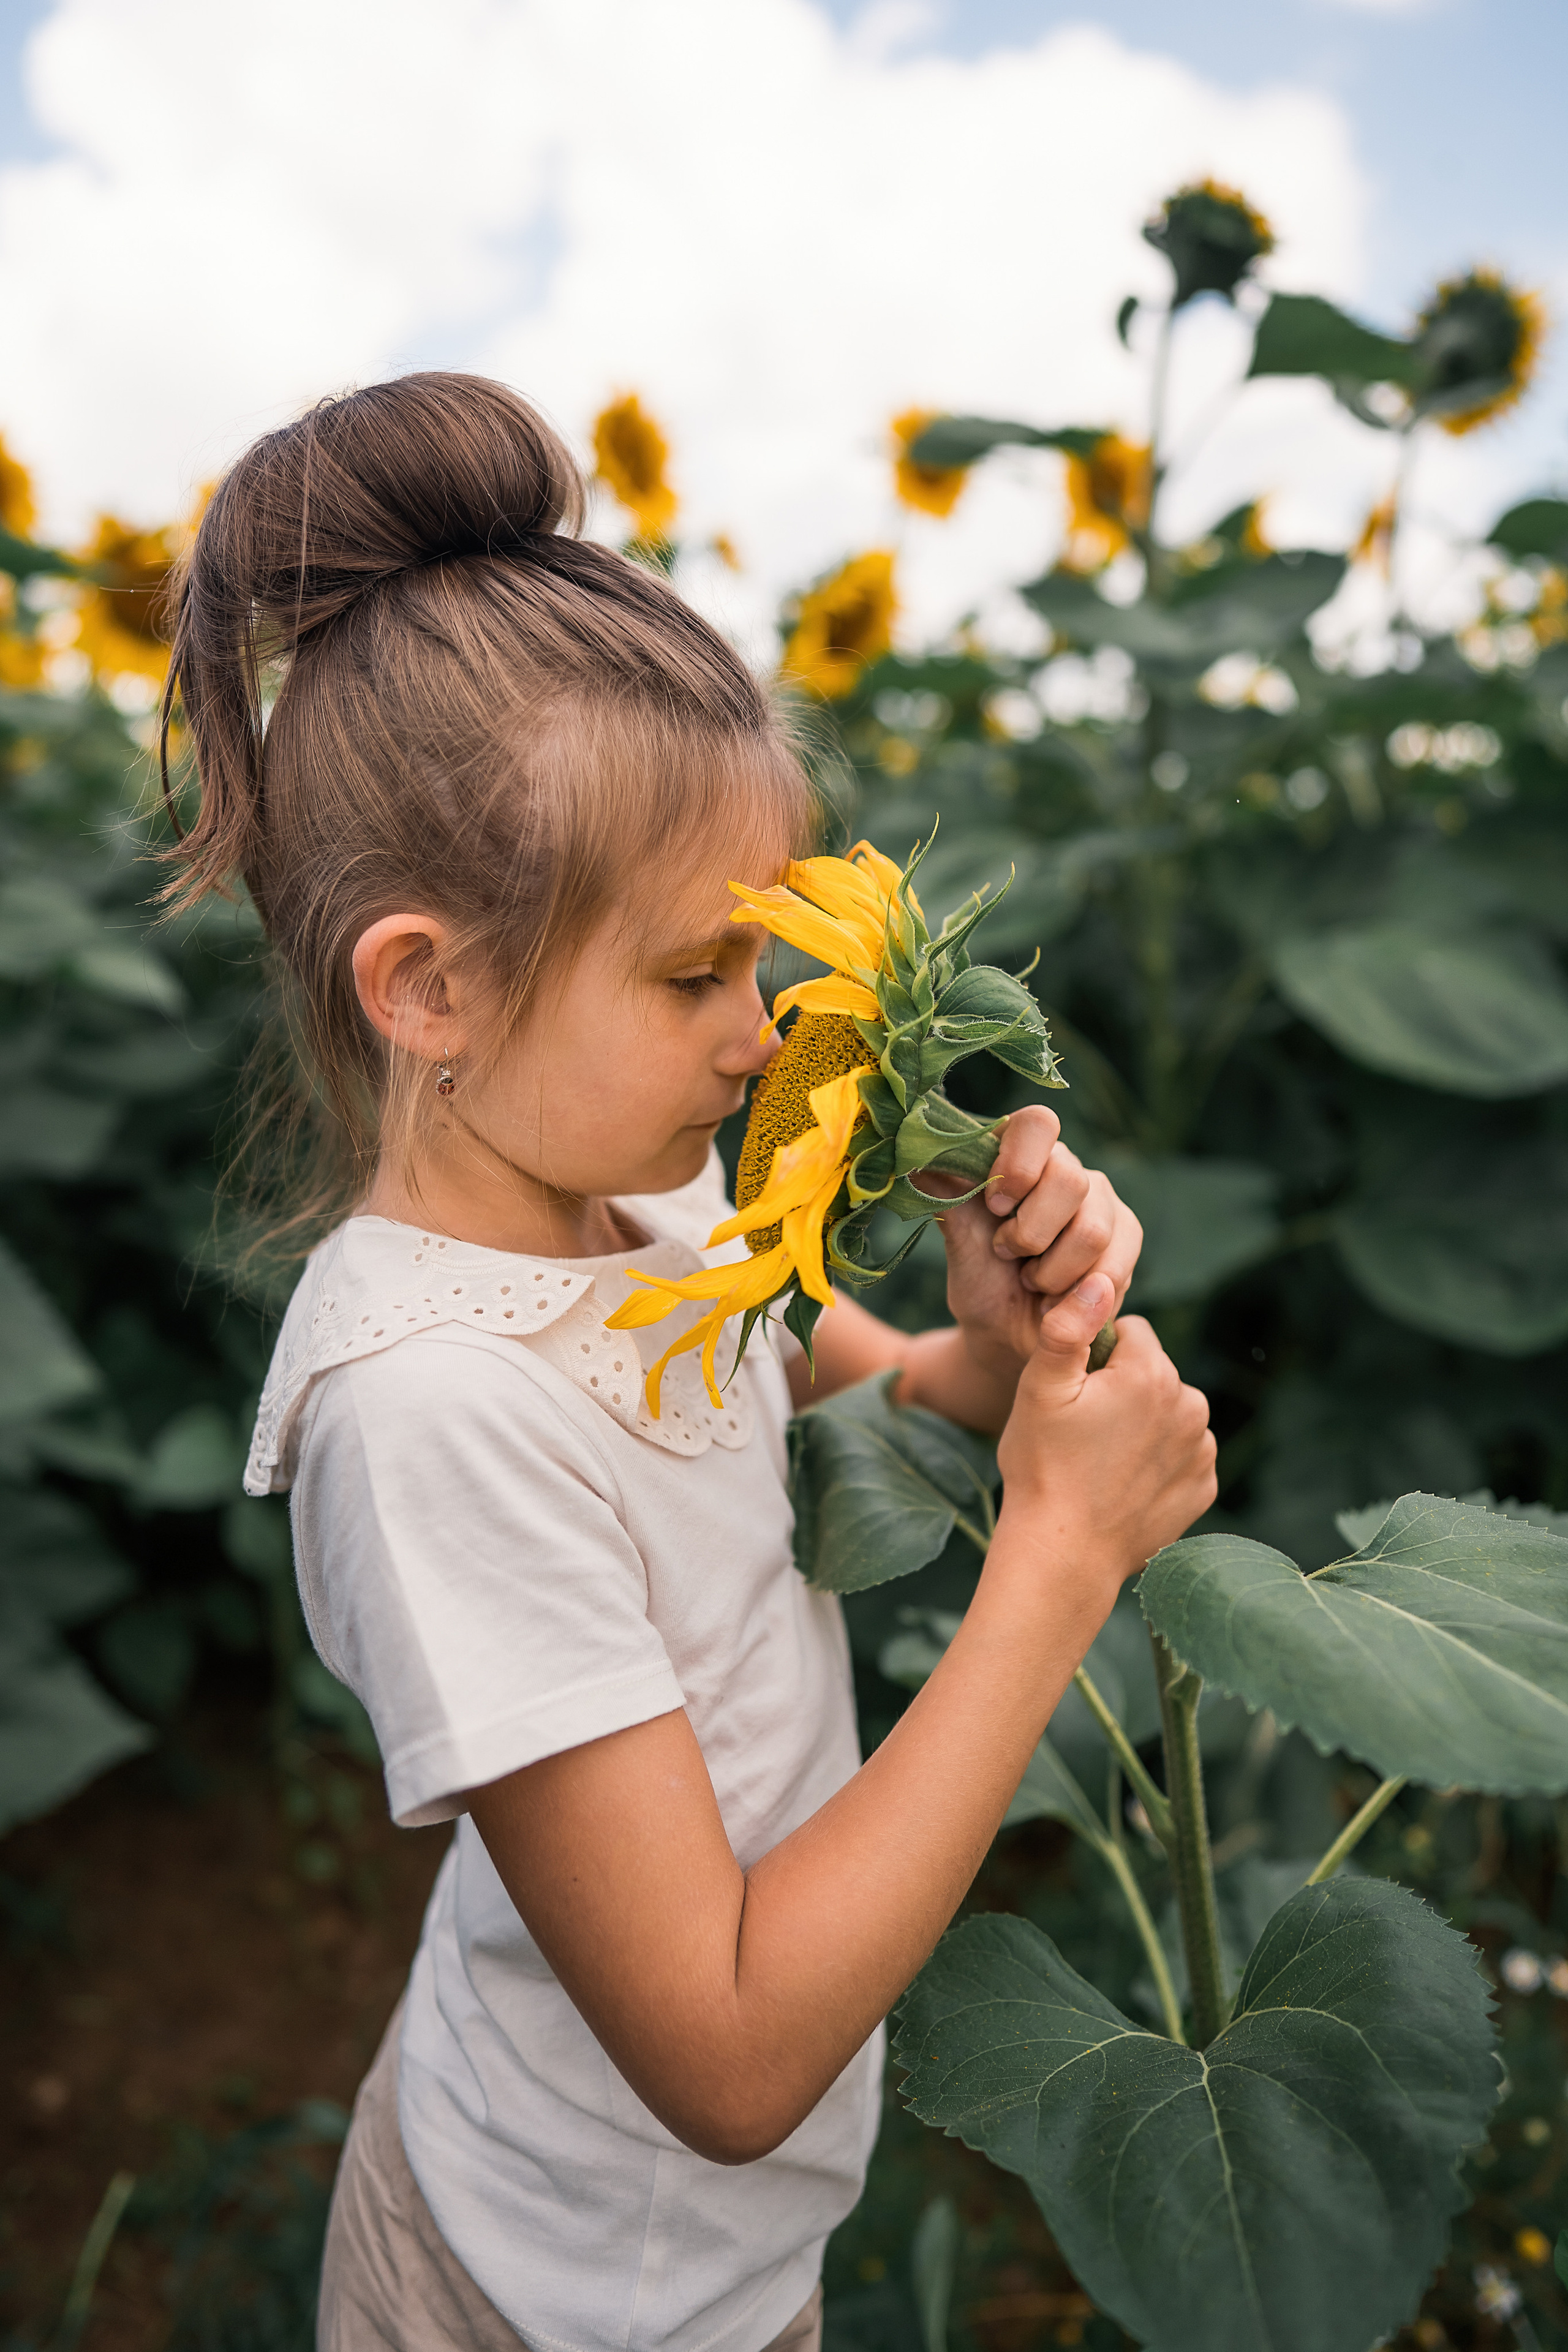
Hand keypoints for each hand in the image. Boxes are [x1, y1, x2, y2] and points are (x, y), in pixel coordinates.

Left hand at [929, 1106, 1141, 1385]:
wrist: (1007, 1336)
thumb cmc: (980, 1280)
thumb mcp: (957, 1240)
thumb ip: (946, 1195)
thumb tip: (914, 1159)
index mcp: (1021, 1153)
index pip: (1037, 1124)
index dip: (1018, 1166)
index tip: (994, 1207)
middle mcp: (1067, 1168)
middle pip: (1069, 1180)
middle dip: (1030, 1234)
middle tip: (1007, 1254)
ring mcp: (1102, 1201)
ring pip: (1091, 1228)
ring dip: (1050, 1270)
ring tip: (1032, 1281)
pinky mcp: (1127, 1236)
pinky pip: (1114, 1263)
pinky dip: (1076, 1291)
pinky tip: (1058, 1298)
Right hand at [994, 1276, 1216, 1586]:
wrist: (1063, 1554)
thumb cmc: (1042, 1467)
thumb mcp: (1039, 1388)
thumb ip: (1069, 1325)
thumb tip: (1099, 1277)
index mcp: (1152, 1374)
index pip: (1129, 1332)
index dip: (1095, 1355)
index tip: (1074, 1392)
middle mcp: (1191, 1406)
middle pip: (1153, 1372)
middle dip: (1123, 1388)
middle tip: (1083, 1429)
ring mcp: (1201, 1450)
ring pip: (1169, 1412)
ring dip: (1143, 1424)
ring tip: (1101, 1458)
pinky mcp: (1204, 1487)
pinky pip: (1182, 1453)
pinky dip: (1158, 1461)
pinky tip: (1124, 1482)